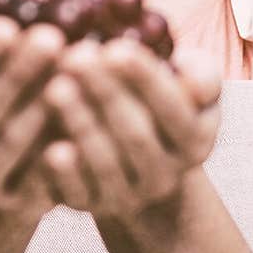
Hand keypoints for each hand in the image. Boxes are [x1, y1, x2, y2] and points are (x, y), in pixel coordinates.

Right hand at [0, 17, 65, 223]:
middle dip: (18, 73)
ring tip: (76, 65)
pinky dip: (63, 139)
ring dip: (47, 101)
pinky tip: (87, 107)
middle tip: (51, 38)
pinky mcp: (13, 207)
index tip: (6, 27)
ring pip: (13, 143)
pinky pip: (41, 171)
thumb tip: (6, 26)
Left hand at [39, 37, 221, 220]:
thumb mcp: (189, 83)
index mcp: (194, 141)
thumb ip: (202, 76)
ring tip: (56, 86)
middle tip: (76, 57)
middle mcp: (164, 176)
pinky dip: (64, 174)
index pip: (174, 111)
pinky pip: (78, 193)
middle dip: (105, 93)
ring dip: (81, 124)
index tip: (116, 47)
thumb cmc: (156, 100)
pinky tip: (50, 148)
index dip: (146, 80)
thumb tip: (195, 88)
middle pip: (136, 136)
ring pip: (105, 163)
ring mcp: (127, 196)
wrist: (129, 154)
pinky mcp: (90, 205)